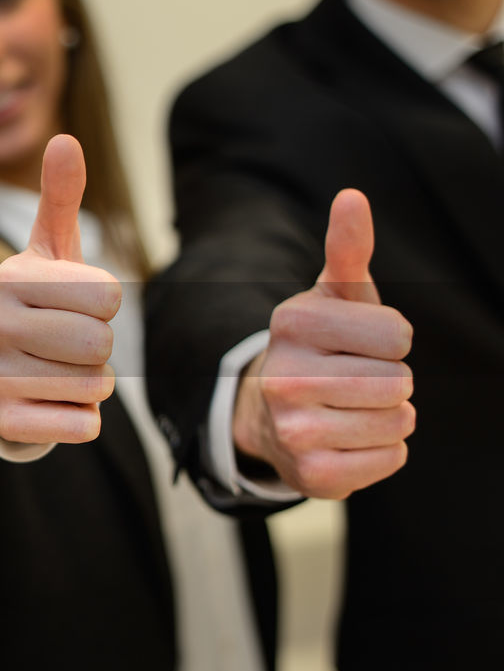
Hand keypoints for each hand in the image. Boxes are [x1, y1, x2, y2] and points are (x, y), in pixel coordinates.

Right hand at [0, 134, 119, 443]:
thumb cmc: (31, 310)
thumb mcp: (44, 255)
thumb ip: (59, 200)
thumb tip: (65, 139)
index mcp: (9, 279)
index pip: (108, 294)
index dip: (106, 305)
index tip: (71, 307)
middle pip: (101, 342)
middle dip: (100, 348)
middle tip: (67, 346)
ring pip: (94, 385)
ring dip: (92, 384)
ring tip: (58, 372)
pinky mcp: (3, 422)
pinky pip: (82, 424)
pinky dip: (81, 418)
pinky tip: (52, 405)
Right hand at [233, 189, 414, 498]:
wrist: (270, 415)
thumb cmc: (320, 346)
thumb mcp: (333, 297)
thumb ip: (348, 248)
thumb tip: (352, 197)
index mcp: (291, 324)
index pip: (398, 334)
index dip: (392, 340)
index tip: (360, 343)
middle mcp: (284, 377)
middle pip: (400, 382)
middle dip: (391, 382)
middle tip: (355, 380)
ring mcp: (295, 429)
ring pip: (399, 421)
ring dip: (390, 417)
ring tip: (353, 409)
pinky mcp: (312, 473)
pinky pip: (391, 459)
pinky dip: (383, 452)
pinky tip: (350, 439)